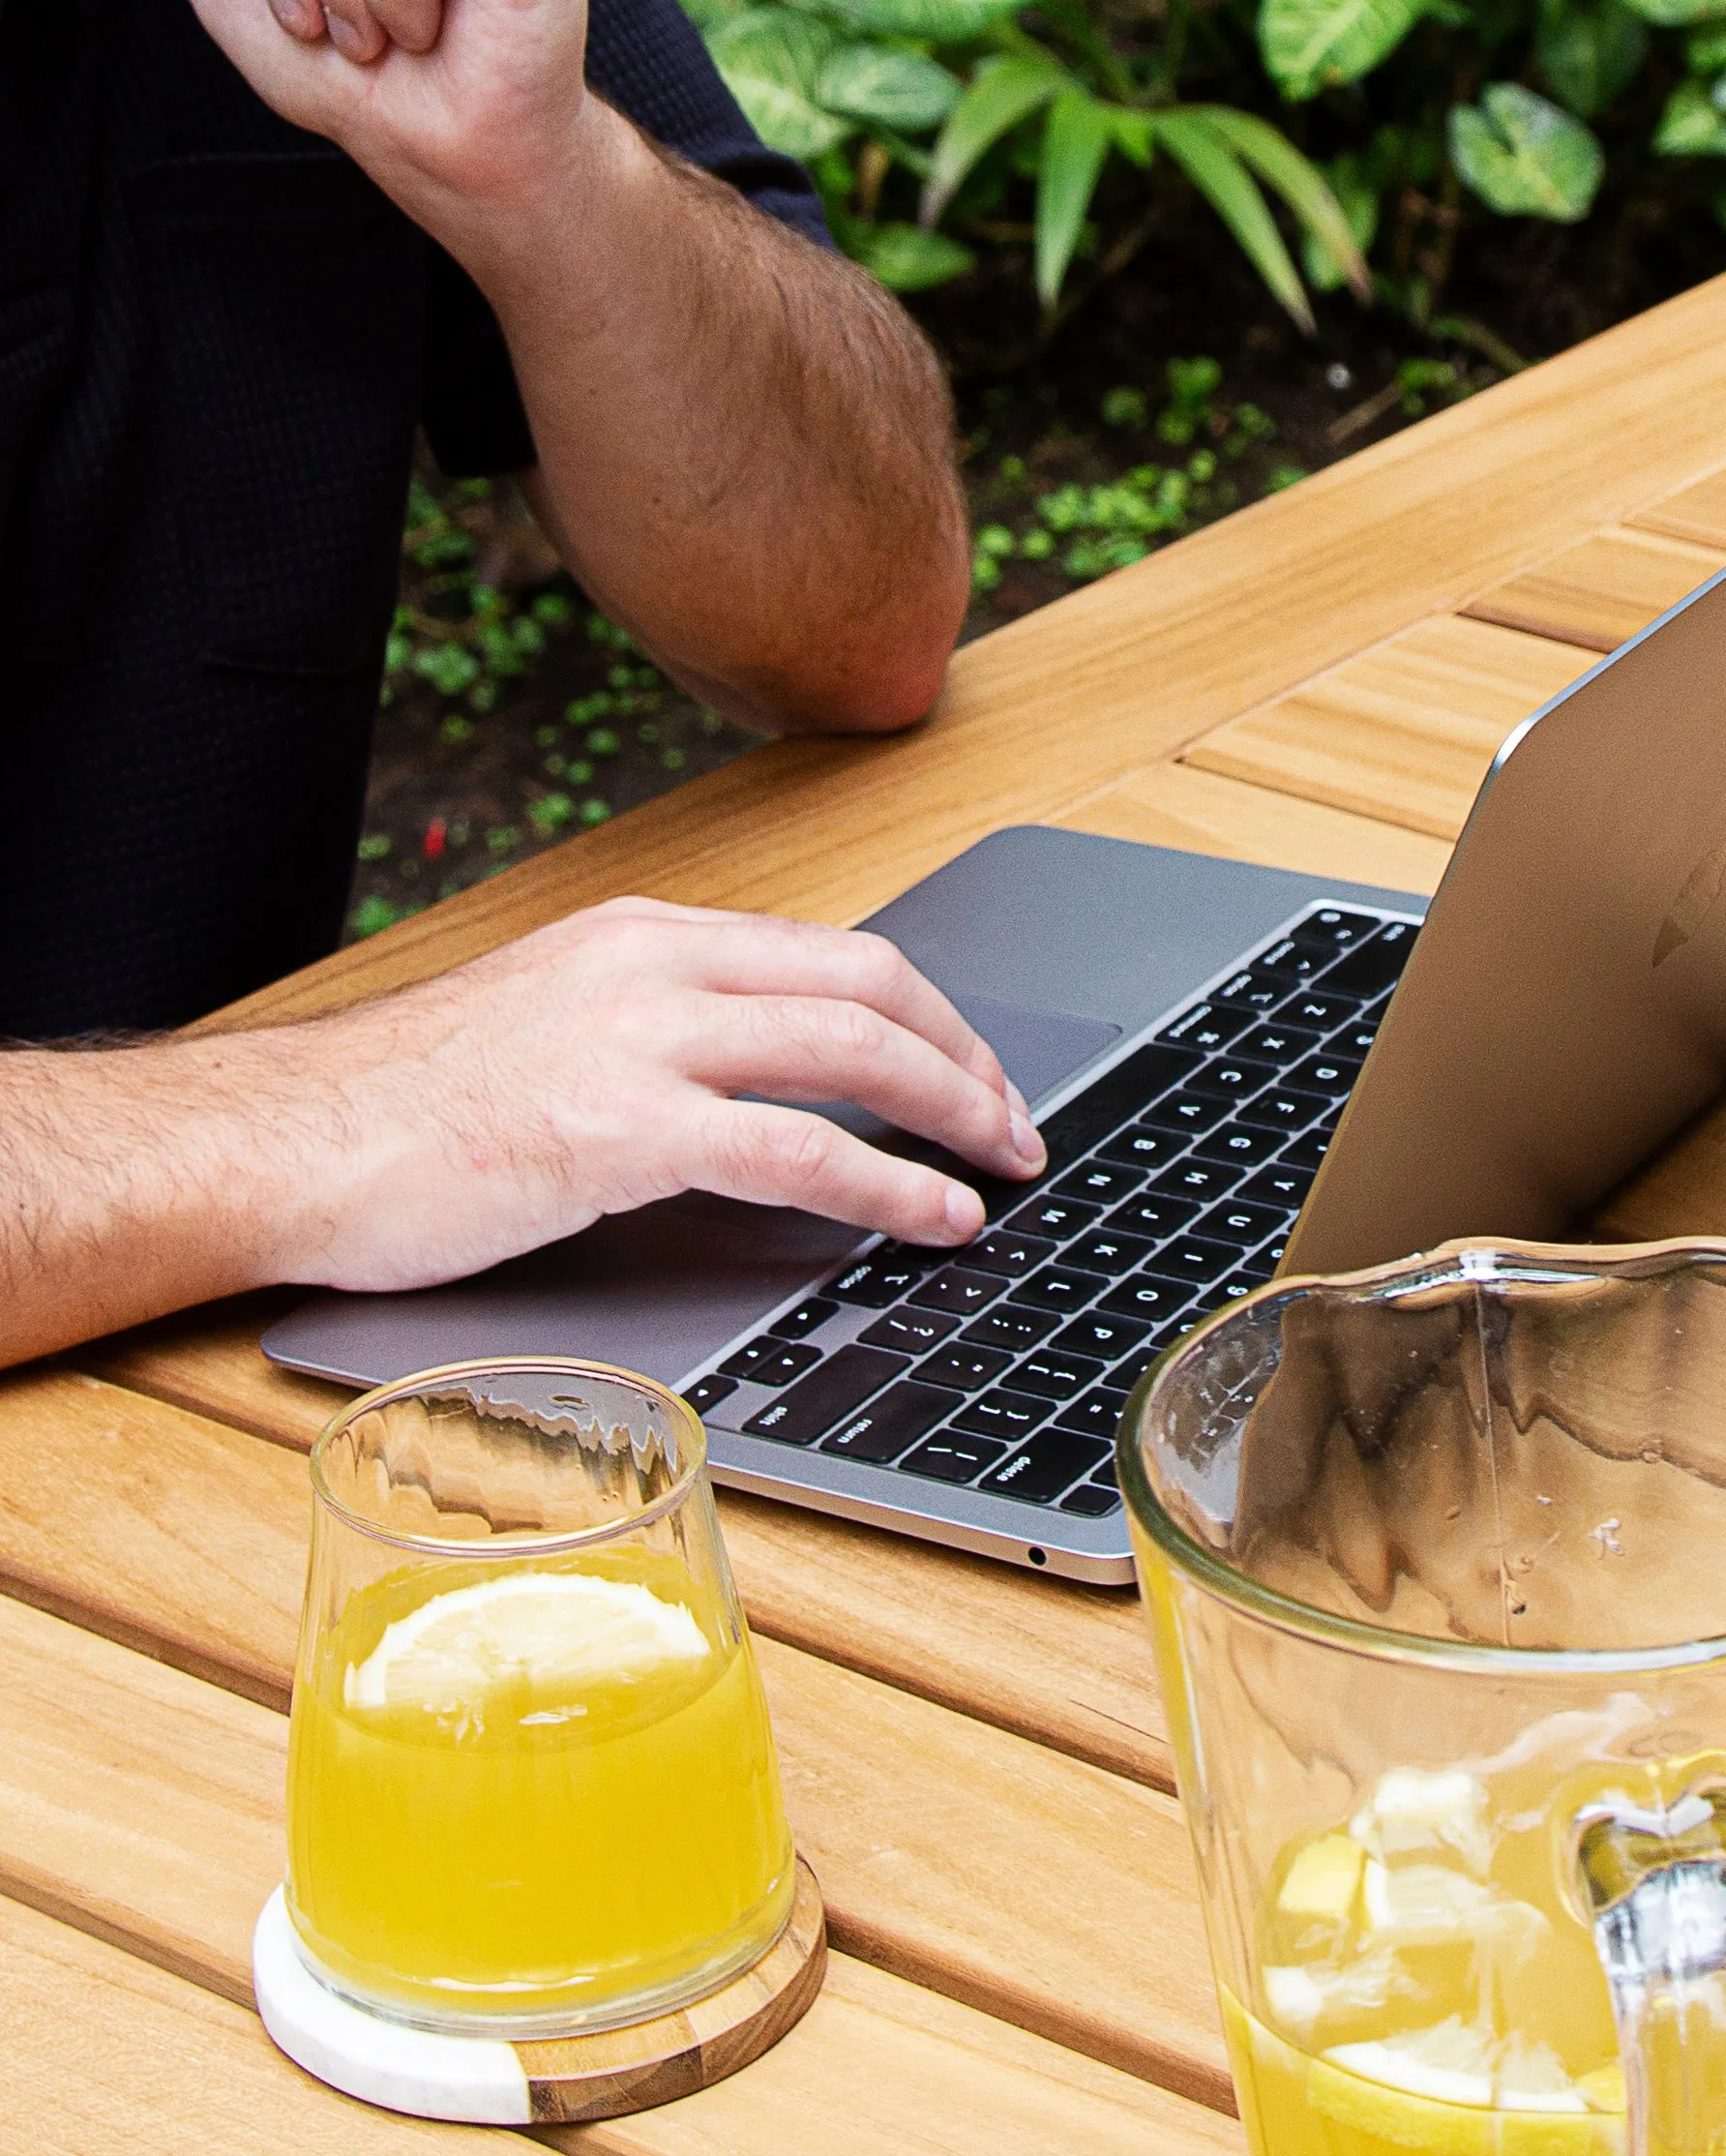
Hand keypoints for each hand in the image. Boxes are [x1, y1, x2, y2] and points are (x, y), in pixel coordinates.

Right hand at [246, 899, 1045, 1293]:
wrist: (281, 1143)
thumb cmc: (401, 1110)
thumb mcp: (551, 1031)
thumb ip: (655, 1038)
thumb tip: (759, 1088)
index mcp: (642, 937)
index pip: (832, 953)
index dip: (927, 1012)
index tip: (973, 1068)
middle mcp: (653, 967)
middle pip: (871, 984)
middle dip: (967, 1055)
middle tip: (1016, 1123)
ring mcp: (639, 1040)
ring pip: (854, 1050)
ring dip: (954, 1110)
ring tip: (1003, 1167)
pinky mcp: (620, 1129)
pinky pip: (798, 1149)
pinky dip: (889, 1184)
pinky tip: (932, 1218)